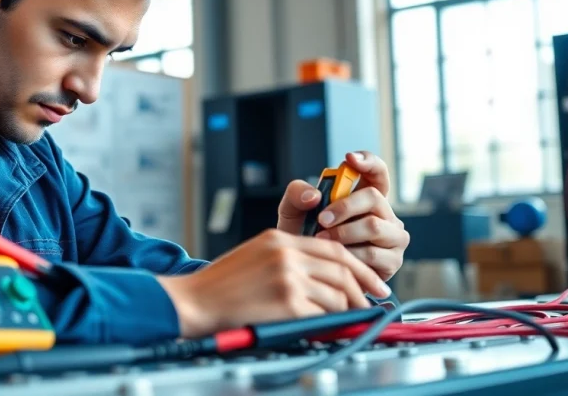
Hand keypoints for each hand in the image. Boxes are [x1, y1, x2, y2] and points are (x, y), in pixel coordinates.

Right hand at [157, 229, 391, 337]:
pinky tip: (330, 328)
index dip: (357, 267)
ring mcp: (287, 277)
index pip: (332, 249)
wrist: (194, 300)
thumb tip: (323, 278)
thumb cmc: (219, 285)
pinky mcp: (287, 302)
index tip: (370, 281)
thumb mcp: (255, 255)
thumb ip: (287, 259)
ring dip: (348, 310)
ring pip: (337, 294)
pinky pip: (323, 314)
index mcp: (279, 238)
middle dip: (364, 288)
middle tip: (374, 302)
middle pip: (341, 269)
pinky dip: (331, 323)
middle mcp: (286, 254)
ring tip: (351, 320)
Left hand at [276, 151, 408, 281]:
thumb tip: (314, 195)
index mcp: (366, 196)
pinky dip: (349, 255)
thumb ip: (297, 194)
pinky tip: (336, 258)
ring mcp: (392, 236)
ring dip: (343, 233)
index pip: (377, 172)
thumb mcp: (293, 212)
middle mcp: (385, 214)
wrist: (311, 274)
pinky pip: (372, 253)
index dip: (368, 161)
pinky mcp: (392, 260)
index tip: (349, 158)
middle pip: (374, 197)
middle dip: (344, 206)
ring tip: (322, 240)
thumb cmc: (306, 239)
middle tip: (321, 219)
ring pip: (373, 226)